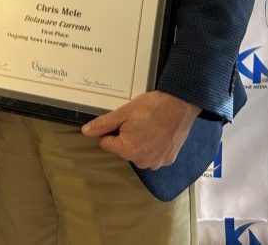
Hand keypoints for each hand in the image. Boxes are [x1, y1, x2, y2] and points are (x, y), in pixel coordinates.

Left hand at [80, 91, 200, 168]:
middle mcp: (141, 161)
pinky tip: (158, 132)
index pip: (106, 143)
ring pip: (137, 152)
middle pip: (122, 149)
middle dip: (126, 136)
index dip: (112, 129)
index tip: (124, 120)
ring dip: (140, 141)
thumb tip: (86, 132)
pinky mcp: (167, 160)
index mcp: (127, 150)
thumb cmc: (153, 107)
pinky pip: (152, 154)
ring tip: (149, 126)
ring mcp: (156, 162)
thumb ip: (103, 124)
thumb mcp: (123, 112)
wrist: (180, 105)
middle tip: (138, 121)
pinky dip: (153, 145)